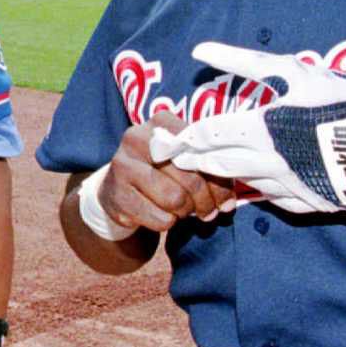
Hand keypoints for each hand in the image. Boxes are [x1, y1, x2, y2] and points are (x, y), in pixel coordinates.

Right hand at [102, 111, 237, 231]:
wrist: (118, 191)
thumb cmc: (161, 173)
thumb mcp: (182, 161)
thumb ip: (206, 169)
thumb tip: (228, 202)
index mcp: (161, 123)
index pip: (201, 151)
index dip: (218, 178)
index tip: (224, 195)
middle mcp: (137, 138)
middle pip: (189, 178)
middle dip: (206, 201)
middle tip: (210, 211)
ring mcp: (123, 166)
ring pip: (175, 199)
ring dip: (186, 212)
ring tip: (185, 211)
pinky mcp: (117, 195)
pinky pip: (159, 218)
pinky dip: (168, 223)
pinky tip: (164, 216)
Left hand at [149, 42, 345, 215]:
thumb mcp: (296, 71)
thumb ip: (244, 62)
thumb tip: (198, 48)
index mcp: (263, 130)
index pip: (207, 135)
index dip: (181, 136)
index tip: (160, 137)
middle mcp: (269, 164)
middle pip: (216, 164)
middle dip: (190, 159)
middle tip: (171, 156)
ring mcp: (289, 188)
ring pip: (240, 183)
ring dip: (217, 175)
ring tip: (201, 166)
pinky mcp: (308, 203)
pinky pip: (270, 197)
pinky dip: (254, 187)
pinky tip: (249, 180)